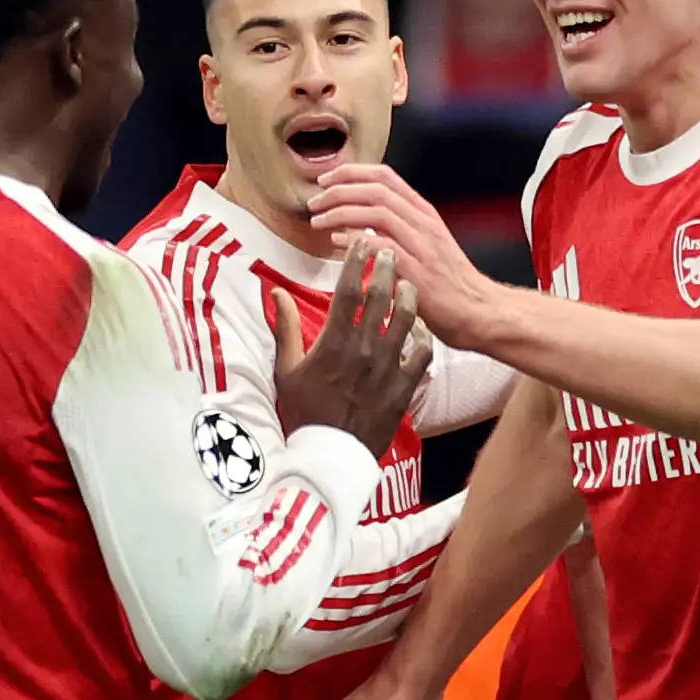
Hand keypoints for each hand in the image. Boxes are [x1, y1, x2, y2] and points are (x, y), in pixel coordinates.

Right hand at [268, 233, 429, 440]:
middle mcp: (363, 350)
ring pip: (406, 320)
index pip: (348, 291)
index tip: (360, 243)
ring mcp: (386, 368)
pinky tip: (420, 328)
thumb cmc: (303, 414)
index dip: (356, 261)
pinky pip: (422, 354)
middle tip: (388, 251)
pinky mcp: (403, 387)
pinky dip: (423, 337)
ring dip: (408, 296)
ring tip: (407, 283)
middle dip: (386, 268)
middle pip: (381, 297)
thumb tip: (275, 292)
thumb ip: (285, 329)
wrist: (328, 456)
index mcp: (333, 342)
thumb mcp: (285, 370)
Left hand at [304, 164, 504, 346]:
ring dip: (341, 212)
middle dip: (339, 190)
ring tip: (318, 221)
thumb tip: (361, 223)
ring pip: (377, 212)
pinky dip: (356, 241)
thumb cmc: (449, 285)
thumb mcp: (427, 246)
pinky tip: (337, 243)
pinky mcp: (418, 272)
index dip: (351, 172)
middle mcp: (423, 223)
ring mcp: (423, 246)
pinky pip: (382, 247)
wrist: (479, 312)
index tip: (326, 180)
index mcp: (424, 213)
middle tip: (314, 202)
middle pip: (376, 189)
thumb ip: (399, 230)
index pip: (385, 176)